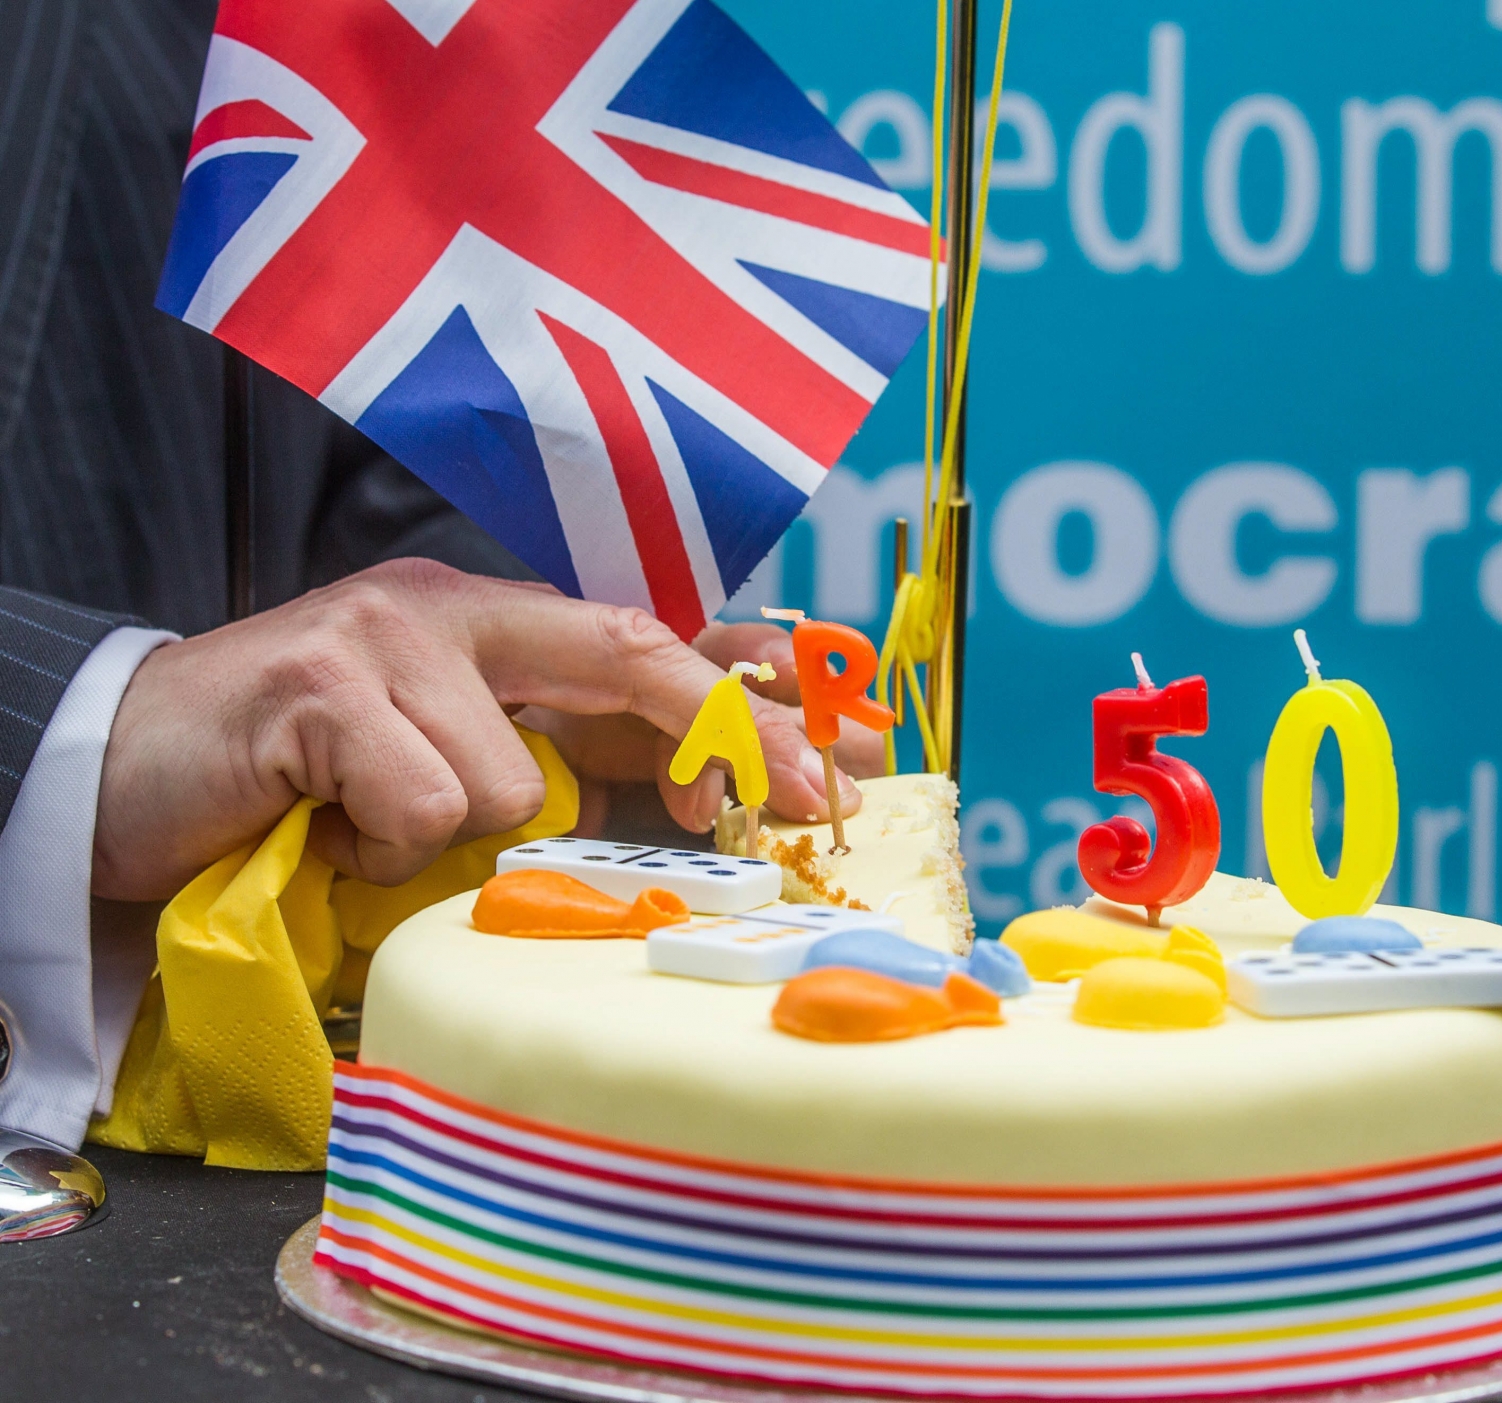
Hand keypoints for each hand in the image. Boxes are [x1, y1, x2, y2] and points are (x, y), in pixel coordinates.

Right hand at [91, 560, 857, 898]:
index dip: (759, 693)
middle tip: (814, 803)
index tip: (856, 749)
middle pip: (631, 650)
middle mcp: (454, 610)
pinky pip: (420, 804)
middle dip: (732, 735)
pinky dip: (378, 850)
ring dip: (449, 841)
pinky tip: (319, 827)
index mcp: (495, 632)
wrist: (121, 772)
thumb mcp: (441, 767)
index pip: (654, 641)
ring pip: (508, 777)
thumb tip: (693, 805)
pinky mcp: (320, 684)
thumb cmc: (296, 784)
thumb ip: (552, 770)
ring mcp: (386, 635)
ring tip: (363, 830)